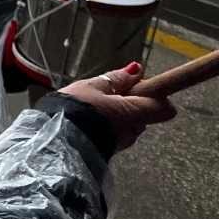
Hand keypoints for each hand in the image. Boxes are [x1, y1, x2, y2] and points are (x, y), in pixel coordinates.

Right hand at [59, 62, 176, 150]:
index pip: (165, 107)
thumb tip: (136, 70)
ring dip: (118, 113)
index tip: (139, 85)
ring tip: (94, 106)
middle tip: (107, 92)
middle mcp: (133, 130)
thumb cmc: (72, 111)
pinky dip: (109, 124)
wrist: (53, 140)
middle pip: (144, 113)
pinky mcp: (111, 149)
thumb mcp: (92, 87)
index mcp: (134, 112)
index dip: (155, 94)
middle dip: (131, 102)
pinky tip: (90, 118)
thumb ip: (117, 79)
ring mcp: (123, 142)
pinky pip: (117, 132)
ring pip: (129, 123)